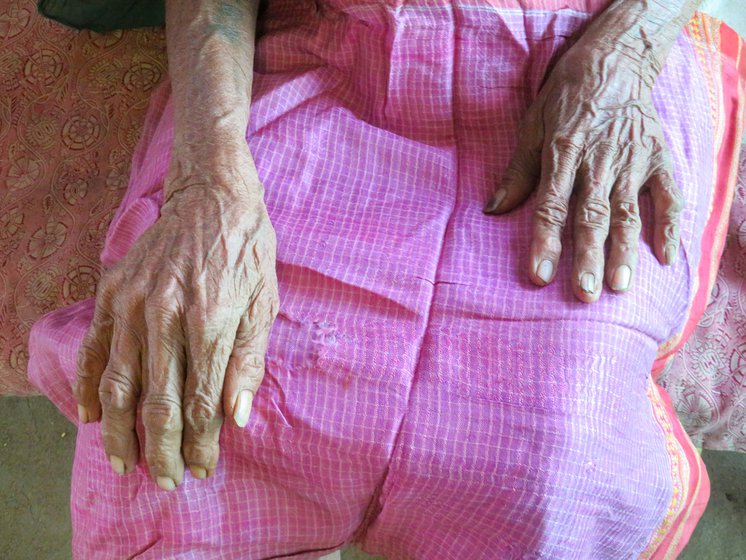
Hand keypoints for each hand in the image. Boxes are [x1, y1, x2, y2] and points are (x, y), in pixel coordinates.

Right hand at [74, 147, 278, 489]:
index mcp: (212, 321)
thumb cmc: (248, 251)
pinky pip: (93, 348)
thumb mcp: (264, 304)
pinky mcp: (113, 291)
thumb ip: (248, 363)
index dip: (200, 443)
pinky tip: (91, 416)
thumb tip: (237, 418)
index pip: (201, 402)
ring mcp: (134, 303)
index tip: (202, 468)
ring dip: (120, 431)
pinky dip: (88, 386)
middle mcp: (167, 316)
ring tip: (123, 462)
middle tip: (164, 480)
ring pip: (118, 384)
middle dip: (162, 450)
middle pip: (159, 402)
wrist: (212, 196)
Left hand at [484, 42, 682, 302]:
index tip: (539, 276)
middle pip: (592, 217)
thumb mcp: (532, 127)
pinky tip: (666, 257)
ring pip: (628, 213)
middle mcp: (599, 161)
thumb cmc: (564, 98)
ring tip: (619, 286)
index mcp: (563, 154)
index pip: (552, 206)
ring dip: (624, 252)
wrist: (612, 63)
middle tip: (584, 294)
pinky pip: (668, 195)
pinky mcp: (658, 157)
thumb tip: (493, 210)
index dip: (545, 243)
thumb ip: (518, 172)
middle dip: (588, 258)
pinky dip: (670, 225)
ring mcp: (632, 160)